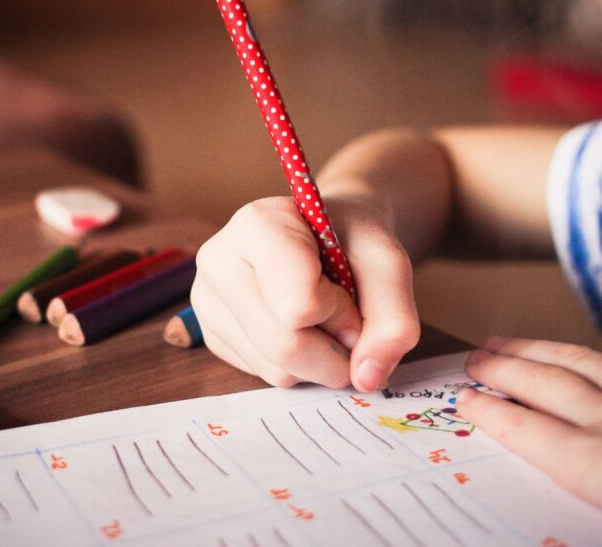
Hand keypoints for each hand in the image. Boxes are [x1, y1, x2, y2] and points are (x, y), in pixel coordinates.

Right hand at [191, 195, 419, 390]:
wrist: (326, 236)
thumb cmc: (351, 240)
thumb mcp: (388, 264)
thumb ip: (394, 319)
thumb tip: (366, 378)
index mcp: (256, 225)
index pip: (299, 305)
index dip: (341, 311)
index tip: (348, 289)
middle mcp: (218, 261)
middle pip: (284, 345)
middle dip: (334, 349)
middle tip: (348, 321)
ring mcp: (207, 301)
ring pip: (275, 369)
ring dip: (319, 360)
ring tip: (322, 319)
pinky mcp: (212, 335)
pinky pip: (264, 375)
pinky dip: (298, 366)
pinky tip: (298, 328)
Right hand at [458, 337, 601, 546]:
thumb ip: (597, 492)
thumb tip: (570, 475)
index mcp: (598, 466)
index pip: (526, 430)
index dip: (490, 411)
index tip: (463, 398)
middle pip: (544, 385)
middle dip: (502, 369)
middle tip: (473, 358)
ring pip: (580, 362)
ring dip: (537, 351)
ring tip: (508, 342)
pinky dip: (595, 354)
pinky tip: (588, 353)